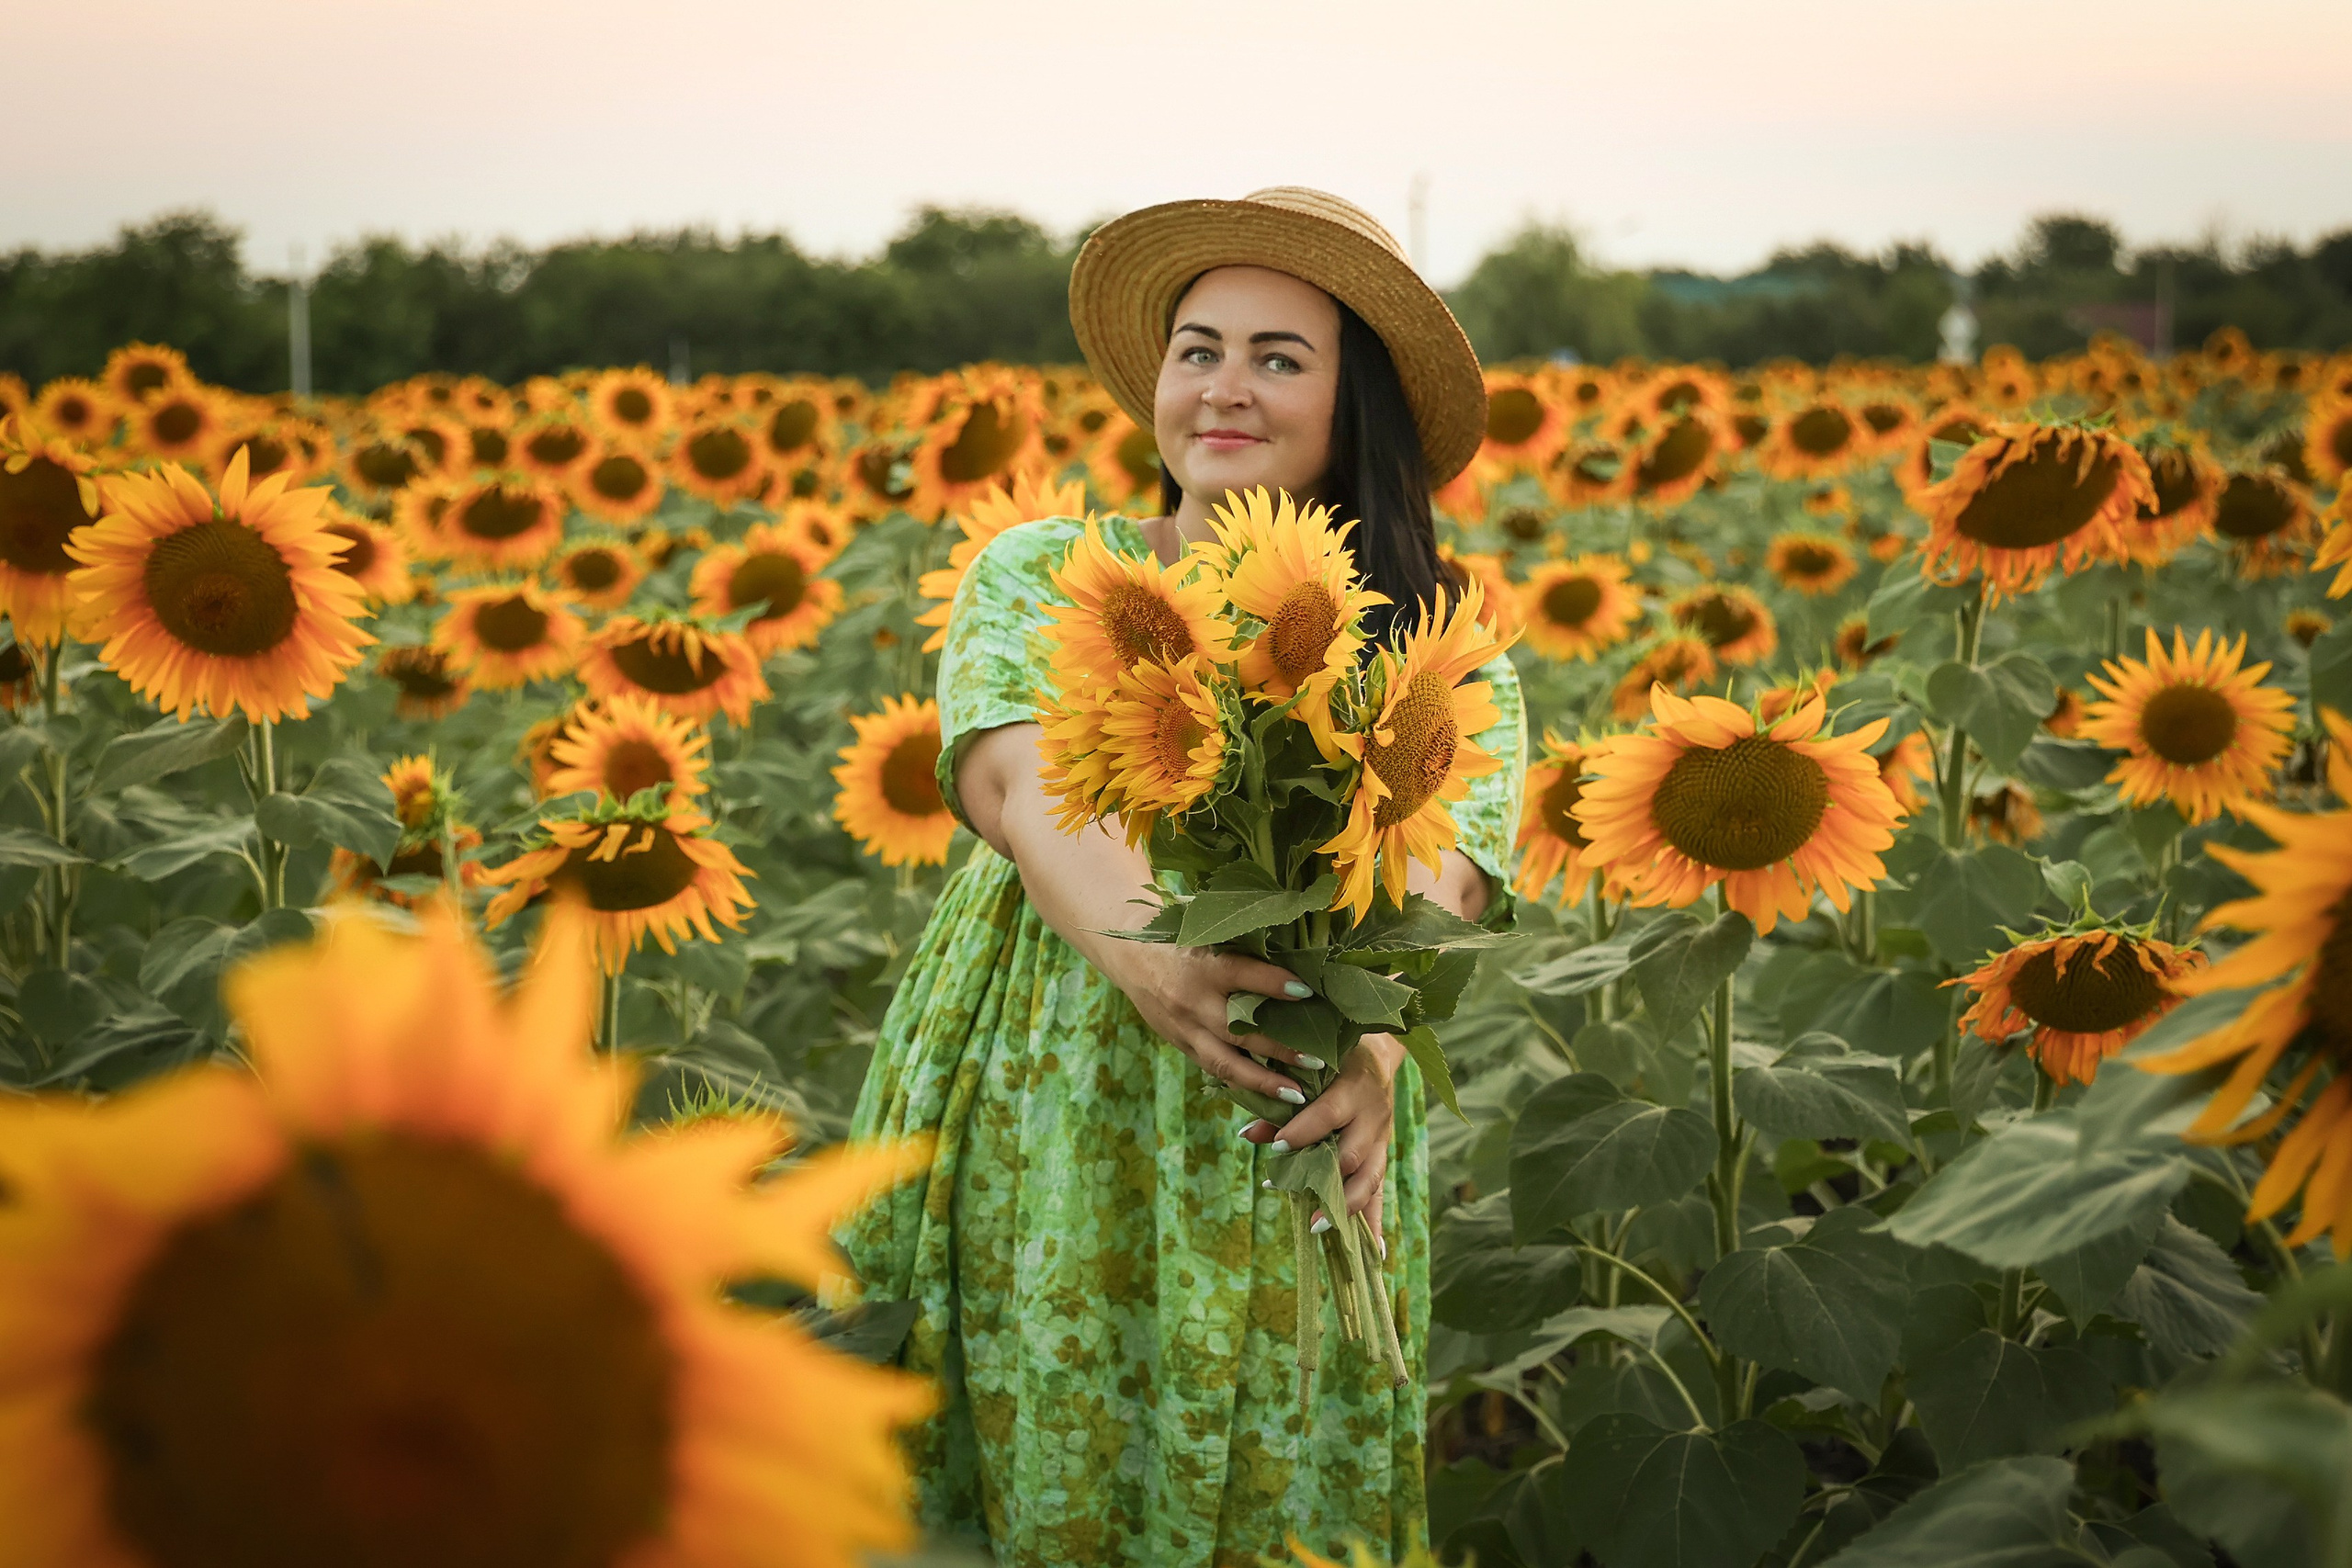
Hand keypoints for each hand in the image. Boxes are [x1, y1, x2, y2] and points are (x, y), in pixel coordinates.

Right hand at [1096, 941, 1323, 1104]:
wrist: (1131, 954)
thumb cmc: (1182, 938)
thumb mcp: (1209, 933)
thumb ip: (1244, 948)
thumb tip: (1295, 961)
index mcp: (1204, 965)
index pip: (1244, 974)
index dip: (1275, 983)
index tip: (1308, 992)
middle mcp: (1193, 1000)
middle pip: (1238, 1031)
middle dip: (1279, 1048)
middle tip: (1317, 1060)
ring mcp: (1185, 1028)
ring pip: (1225, 1062)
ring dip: (1262, 1081)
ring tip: (1296, 1094)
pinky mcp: (1180, 1044)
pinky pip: (1213, 1069)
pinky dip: (1241, 1083)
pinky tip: (1268, 1093)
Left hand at [1240, 1032, 1403, 1237]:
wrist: (1378, 1052)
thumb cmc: (1332, 1058)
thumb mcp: (1308, 1071)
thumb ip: (1280, 1102)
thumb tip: (1248, 1134)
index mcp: (1353, 1089)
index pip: (1328, 1114)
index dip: (1304, 1131)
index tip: (1278, 1145)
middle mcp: (1372, 1116)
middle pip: (1354, 1154)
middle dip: (1325, 1180)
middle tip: (1293, 1194)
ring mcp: (1382, 1139)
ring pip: (1371, 1178)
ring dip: (1346, 1206)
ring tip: (1318, 1226)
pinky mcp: (1383, 1155)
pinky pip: (1381, 1192)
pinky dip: (1376, 1223)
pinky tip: (1375, 1253)